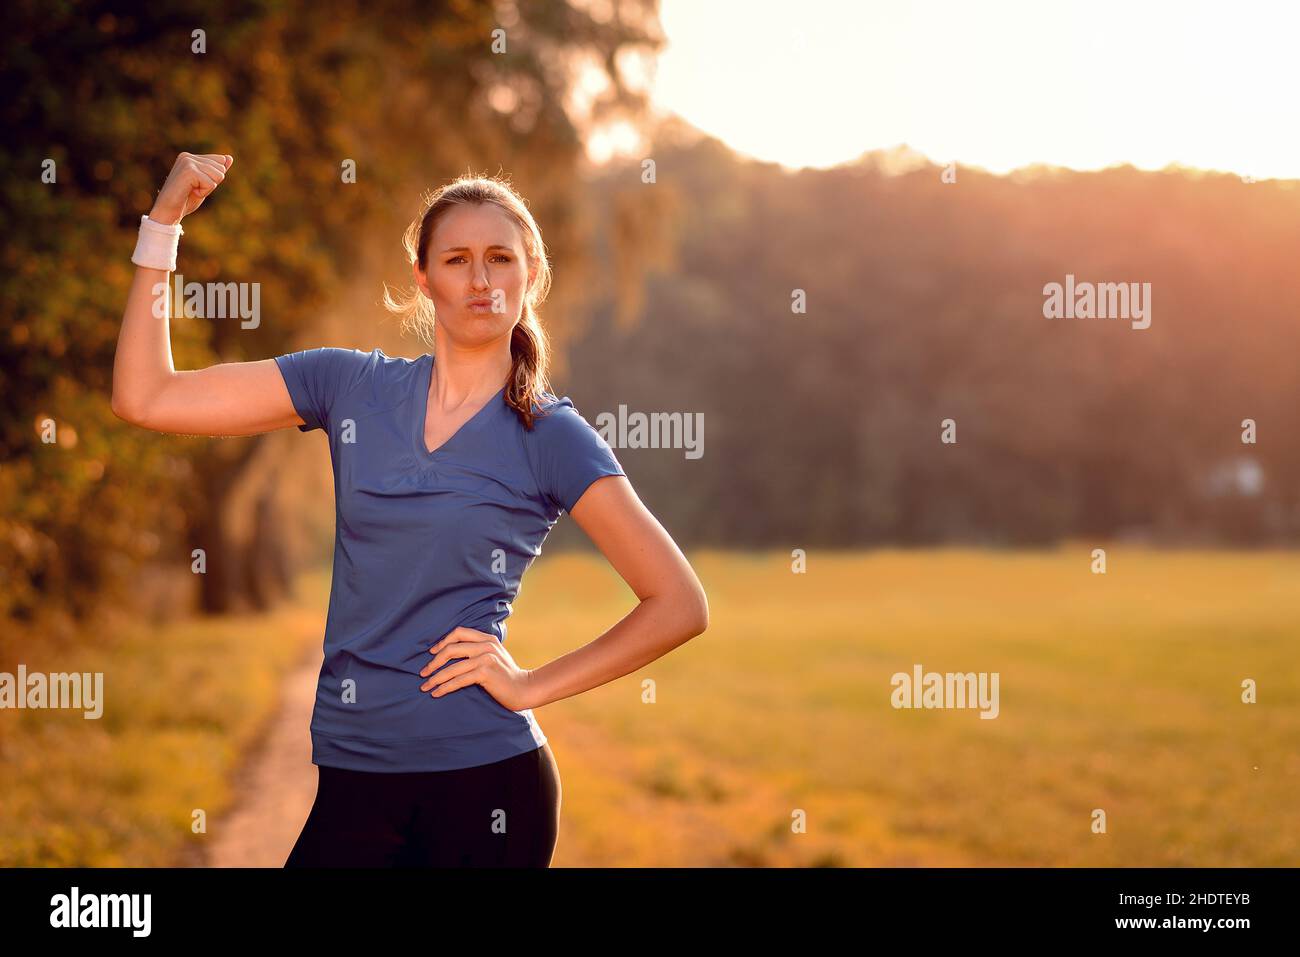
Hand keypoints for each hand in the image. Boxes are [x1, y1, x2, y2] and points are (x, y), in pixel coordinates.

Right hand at [148, 151, 232, 224]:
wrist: (168, 211)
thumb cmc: (185, 200)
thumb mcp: (205, 184)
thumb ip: (216, 170)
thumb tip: (229, 157)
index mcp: (191, 157)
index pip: (220, 161)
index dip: (214, 178)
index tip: (198, 184)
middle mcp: (188, 156)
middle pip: (221, 169)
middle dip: (212, 183)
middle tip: (194, 189)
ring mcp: (187, 162)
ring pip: (218, 175)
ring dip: (207, 188)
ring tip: (191, 190)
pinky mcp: (189, 171)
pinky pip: (211, 183)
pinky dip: (204, 192)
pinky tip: (190, 192)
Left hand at [418, 626, 537, 711]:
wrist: (524, 689)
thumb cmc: (506, 675)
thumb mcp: (494, 655)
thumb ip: (479, 650)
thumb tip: (453, 652)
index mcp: (487, 638)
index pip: (459, 632)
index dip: (442, 641)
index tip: (432, 653)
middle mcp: (486, 645)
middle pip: (451, 648)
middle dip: (434, 662)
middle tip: (423, 673)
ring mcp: (487, 658)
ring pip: (452, 667)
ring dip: (435, 678)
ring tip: (425, 686)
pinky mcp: (486, 673)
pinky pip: (459, 680)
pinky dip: (445, 687)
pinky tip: (436, 693)